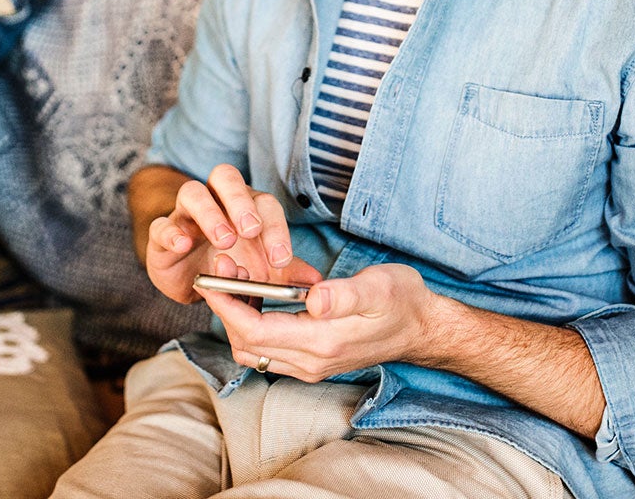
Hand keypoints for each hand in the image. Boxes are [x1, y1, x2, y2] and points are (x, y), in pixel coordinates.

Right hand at [144, 164, 320, 305]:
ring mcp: (185, 214)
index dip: (274, 227)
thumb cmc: (229, 264)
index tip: (281, 258)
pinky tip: (183, 245)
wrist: (189, 279)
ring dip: (210, 213)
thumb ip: (285, 273)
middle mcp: (215, 201)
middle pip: (226, 177)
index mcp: (244, 206)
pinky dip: (172, 232)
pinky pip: (162, 224)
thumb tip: (316, 282)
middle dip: (240, 201)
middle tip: (251, 230)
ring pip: (192, 192)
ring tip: (224, 240)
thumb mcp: (259, 271)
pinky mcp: (162, 233)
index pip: (263, 202)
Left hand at [197, 263, 439, 382]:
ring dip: (236, 317)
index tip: (211, 277)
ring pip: (252, 350)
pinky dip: (252, 324)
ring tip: (235, 278)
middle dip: (226, 308)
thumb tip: (313, 298)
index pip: (255, 331)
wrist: (423, 329)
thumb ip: (344, 294)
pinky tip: (257, 295)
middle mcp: (310, 362)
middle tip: (221, 269)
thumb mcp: (378, 287)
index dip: (227, 305)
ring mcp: (310, 366)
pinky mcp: (311, 362)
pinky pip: (267, 349)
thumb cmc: (402, 301)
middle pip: (245, 343)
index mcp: (322, 342)